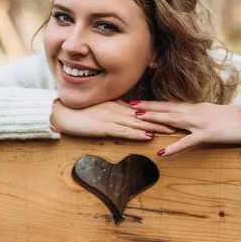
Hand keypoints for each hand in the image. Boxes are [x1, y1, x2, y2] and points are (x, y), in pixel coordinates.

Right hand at [50, 99, 175, 140]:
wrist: (61, 113)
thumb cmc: (79, 112)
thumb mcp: (100, 109)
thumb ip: (114, 110)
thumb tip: (129, 114)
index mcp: (115, 104)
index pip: (141, 109)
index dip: (157, 112)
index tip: (172, 114)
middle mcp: (115, 109)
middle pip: (143, 115)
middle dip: (162, 119)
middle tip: (178, 122)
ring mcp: (110, 118)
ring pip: (137, 123)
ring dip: (154, 127)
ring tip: (170, 130)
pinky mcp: (103, 127)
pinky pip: (123, 131)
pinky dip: (136, 134)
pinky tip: (148, 137)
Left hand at [129, 100, 240, 155]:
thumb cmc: (229, 118)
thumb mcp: (208, 113)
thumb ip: (193, 114)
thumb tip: (180, 115)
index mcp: (193, 108)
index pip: (168, 104)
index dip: (152, 102)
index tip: (136, 101)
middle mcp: (193, 112)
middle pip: (166, 108)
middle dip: (147, 107)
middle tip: (129, 105)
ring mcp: (199, 123)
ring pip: (172, 120)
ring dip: (154, 119)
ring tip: (137, 119)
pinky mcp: (207, 135)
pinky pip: (187, 142)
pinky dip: (174, 147)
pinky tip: (162, 152)